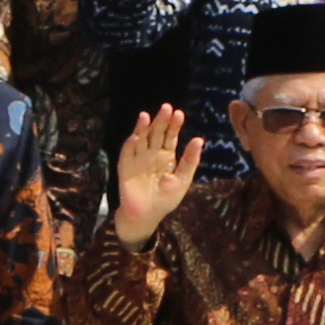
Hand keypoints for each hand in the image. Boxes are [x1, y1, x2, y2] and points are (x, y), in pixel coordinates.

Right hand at [110, 103, 196, 246]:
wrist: (147, 216)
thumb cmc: (166, 198)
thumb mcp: (183, 179)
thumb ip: (190, 160)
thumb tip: (199, 139)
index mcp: (166, 156)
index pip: (170, 136)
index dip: (174, 125)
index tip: (179, 114)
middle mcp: (151, 154)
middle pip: (156, 133)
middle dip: (160, 121)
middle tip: (166, 108)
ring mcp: (137, 159)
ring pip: (140, 139)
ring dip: (142, 128)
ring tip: (146, 116)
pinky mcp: (125, 168)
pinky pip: (127, 155)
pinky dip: (130, 146)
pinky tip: (135, 137)